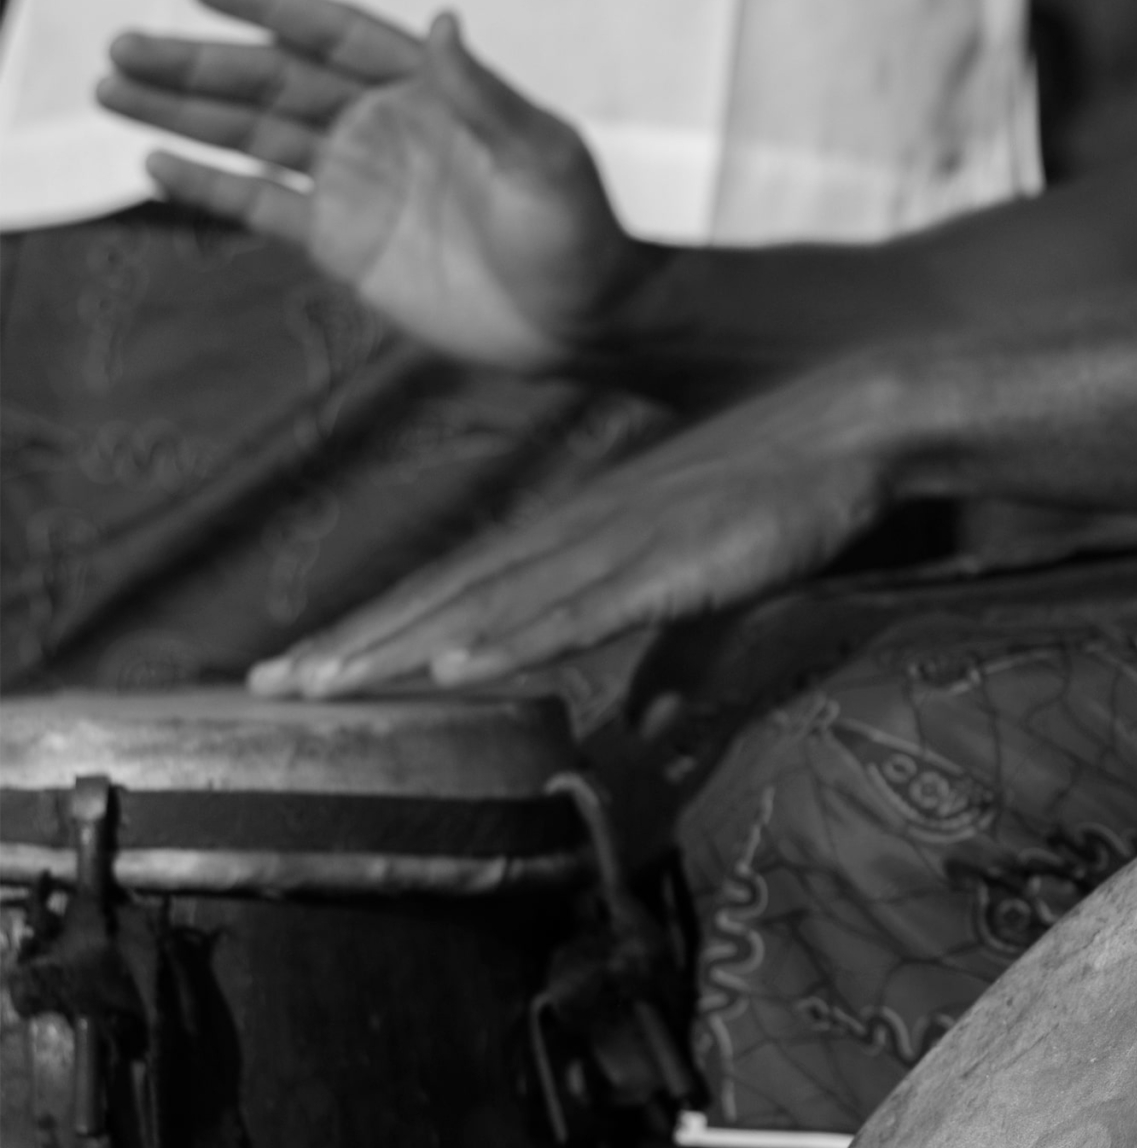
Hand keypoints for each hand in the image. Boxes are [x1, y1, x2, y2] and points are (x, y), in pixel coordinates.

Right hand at [97, 0, 633, 371]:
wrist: (585, 323)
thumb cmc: (582, 234)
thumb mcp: (544, 158)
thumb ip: (486, 96)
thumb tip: (443, 22)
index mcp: (429, 93)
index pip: (334, 34)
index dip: (272, 8)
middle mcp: (384, 128)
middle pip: (275, 81)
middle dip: (199, 63)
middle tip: (124, 44)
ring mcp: (360, 184)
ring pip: (255, 136)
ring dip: (186, 113)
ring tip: (110, 86)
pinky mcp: (346, 243)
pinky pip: (264, 206)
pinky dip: (211, 186)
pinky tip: (155, 162)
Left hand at [246, 373, 898, 696]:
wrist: (856, 420)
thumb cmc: (788, 493)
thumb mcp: (715, 589)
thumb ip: (677, 658)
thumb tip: (647, 726)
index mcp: (582, 532)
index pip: (461, 589)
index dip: (380, 631)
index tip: (304, 673)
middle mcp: (578, 530)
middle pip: (449, 595)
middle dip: (357, 643)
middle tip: (268, 692)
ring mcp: (619, 541)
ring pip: (491, 603)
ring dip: (403, 644)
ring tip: (323, 685)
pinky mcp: (672, 557)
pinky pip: (579, 606)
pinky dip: (513, 635)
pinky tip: (454, 662)